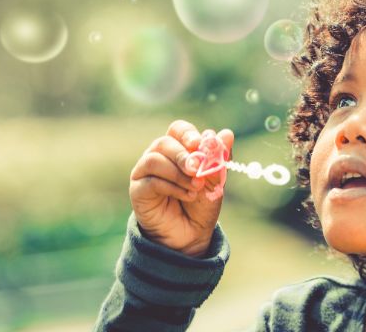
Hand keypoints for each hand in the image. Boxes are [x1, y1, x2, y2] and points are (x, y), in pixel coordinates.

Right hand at [128, 120, 233, 256]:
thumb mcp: (215, 181)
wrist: (191, 235)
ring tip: (195, 187)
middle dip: (183, 155)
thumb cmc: (201, 204)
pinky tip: (186, 196)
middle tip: (197, 168)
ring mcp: (145, 172)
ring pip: (154, 160)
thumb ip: (219, 158)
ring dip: (178, 173)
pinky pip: (151, 181)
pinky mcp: (138, 190)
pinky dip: (172, 187)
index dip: (187, 134)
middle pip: (164, 142)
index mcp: (177, 149)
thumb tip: (227, 133)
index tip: (198, 143)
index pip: (178, 130)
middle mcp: (158, 157)